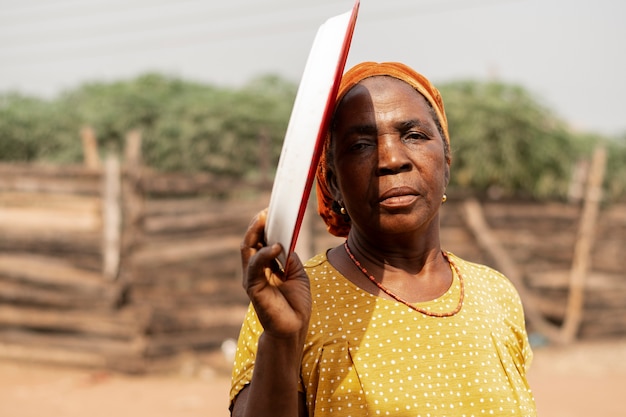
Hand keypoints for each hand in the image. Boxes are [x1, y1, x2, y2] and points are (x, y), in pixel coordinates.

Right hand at [240, 209, 311, 337]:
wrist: (294, 328)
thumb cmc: (296, 304)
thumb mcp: (297, 274)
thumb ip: (290, 258)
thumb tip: (286, 242)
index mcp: (266, 266)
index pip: (260, 240)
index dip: (264, 225)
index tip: (272, 210)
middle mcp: (256, 270)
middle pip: (250, 241)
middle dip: (256, 224)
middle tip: (266, 211)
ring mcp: (252, 278)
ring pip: (247, 249)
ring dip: (256, 232)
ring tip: (265, 219)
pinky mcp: (253, 288)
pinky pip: (255, 266)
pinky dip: (264, 254)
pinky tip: (276, 246)